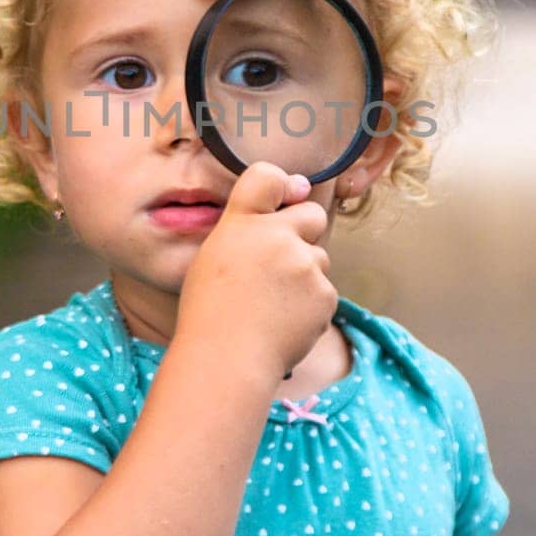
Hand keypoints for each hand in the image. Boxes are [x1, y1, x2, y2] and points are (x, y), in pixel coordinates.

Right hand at [174, 162, 334, 378]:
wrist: (226, 358)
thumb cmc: (209, 312)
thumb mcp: (213, 256)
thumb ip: (245, 231)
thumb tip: (276, 222)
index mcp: (242, 222)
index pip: (268, 177)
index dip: (283, 184)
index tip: (287, 193)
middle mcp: (277, 235)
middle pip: (312, 214)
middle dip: (304, 231)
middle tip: (281, 263)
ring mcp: (304, 264)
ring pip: (319, 258)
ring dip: (306, 274)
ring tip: (274, 303)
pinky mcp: (325, 294)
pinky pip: (325, 291)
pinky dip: (311, 305)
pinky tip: (285, 321)